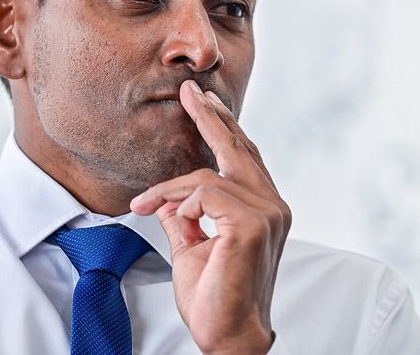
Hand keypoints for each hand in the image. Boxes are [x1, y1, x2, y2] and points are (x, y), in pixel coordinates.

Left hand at [130, 79, 290, 354]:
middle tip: (189, 90)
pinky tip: (174, 218)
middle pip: (238, 148)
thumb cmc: (214, 298)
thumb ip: (186, 216)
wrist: (228, 337)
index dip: (223, 128)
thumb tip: (169, 197)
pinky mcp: (252, 224)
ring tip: (147, 204)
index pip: (243, 157)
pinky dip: (182, 202)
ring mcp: (267, 213)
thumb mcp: (192, 247)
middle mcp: (272, 205)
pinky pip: (206, 193)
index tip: (204, 103)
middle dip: (210, 117)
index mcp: (264, 208)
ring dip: (172, 188)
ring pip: (210, 174)